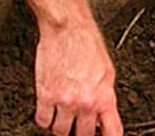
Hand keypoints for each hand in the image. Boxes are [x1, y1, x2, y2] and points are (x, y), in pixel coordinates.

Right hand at [34, 17, 122, 135]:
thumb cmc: (87, 43)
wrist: (68, 28)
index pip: (112, 132)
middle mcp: (85, 103)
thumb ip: (105, 95)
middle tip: (79, 123)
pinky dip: (45, 118)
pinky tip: (50, 110)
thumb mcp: (107, 71)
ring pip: (60, 132)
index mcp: (104, 97)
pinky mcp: (45, 96)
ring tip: (63, 114)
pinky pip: (43, 121)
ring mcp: (64, 102)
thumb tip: (103, 112)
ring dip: (62, 125)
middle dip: (81, 131)